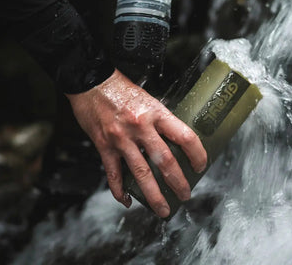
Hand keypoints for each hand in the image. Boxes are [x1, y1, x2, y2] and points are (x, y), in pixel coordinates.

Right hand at [66, 69, 206, 217]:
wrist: (91, 82)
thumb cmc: (121, 89)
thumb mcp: (149, 99)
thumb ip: (160, 119)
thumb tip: (173, 138)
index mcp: (156, 113)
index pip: (185, 137)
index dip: (197, 154)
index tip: (200, 165)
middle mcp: (141, 127)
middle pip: (165, 161)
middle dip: (178, 183)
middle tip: (185, 195)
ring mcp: (122, 139)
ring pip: (141, 174)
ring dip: (154, 196)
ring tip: (163, 209)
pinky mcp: (104, 146)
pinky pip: (113, 174)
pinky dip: (119, 191)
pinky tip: (126, 200)